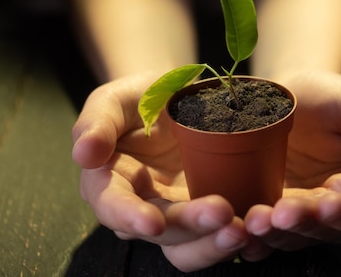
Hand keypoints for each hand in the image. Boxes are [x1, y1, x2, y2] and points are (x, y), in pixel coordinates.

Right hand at [71, 73, 250, 271]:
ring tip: (243, 230)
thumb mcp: (116, 98)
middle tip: (223, 213)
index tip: (153, 222)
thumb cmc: (141, 97)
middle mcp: (142, 206)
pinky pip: (219, 233)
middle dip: (190, 226)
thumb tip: (83, 153)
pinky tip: (257, 229)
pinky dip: (237, 236)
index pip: (113, 205)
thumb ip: (97, 122)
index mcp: (111, 182)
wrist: (180, 96)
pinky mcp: (208, 211)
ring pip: (191, 244)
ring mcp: (178, 212)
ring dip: (215, 243)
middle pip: (161, 230)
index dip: (129, 216)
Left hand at [240, 70, 340, 260]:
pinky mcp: (270, 213)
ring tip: (254, 220)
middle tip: (279, 214)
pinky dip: (253, 239)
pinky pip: (264, 235)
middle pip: (326, 230)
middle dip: (303, 224)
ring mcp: (301, 214)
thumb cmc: (330, 96)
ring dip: (274, 235)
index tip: (326, 205)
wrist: (285, 94)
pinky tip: (239, 232)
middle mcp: (337, 207)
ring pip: (293, 237)